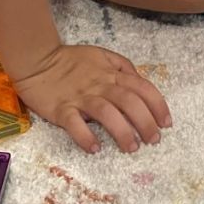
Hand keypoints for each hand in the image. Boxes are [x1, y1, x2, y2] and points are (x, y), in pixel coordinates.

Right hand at [13, 44, 171, 153]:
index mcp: (111, 73)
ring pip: (107, 112)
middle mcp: (100, 85)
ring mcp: (80, 97)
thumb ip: (122, 66)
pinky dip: (85, 136)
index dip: (158, 105)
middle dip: (145, 122)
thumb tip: (140, 80)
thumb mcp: (101, 55)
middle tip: (153, 140)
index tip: (166, 123)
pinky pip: (74, 124)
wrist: (37, 59)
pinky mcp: (61, 108)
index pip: (142, 87)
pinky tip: (94, 148)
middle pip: (129, 102)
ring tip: (131, 148)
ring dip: (122, 131)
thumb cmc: (70, 60)